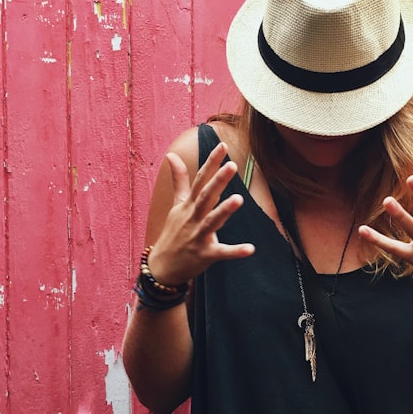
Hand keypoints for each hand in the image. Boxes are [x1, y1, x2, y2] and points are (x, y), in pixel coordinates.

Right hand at [147, 142, 255, 285]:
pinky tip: (250, 249)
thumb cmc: (172, 233)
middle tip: (232, 165)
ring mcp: (197, 236)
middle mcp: (192, 218)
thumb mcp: (176, 205)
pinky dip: (235, 251)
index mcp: (189, 205)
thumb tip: (171, 155)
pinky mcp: (205, 255)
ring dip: (224, 211)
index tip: (222, 146)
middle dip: (218, 181)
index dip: (211, 163)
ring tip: (239, 199)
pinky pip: (221, 252)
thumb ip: (179, 181)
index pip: (200, 179)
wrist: (162, 267)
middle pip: (205, 196)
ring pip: (212, 221)